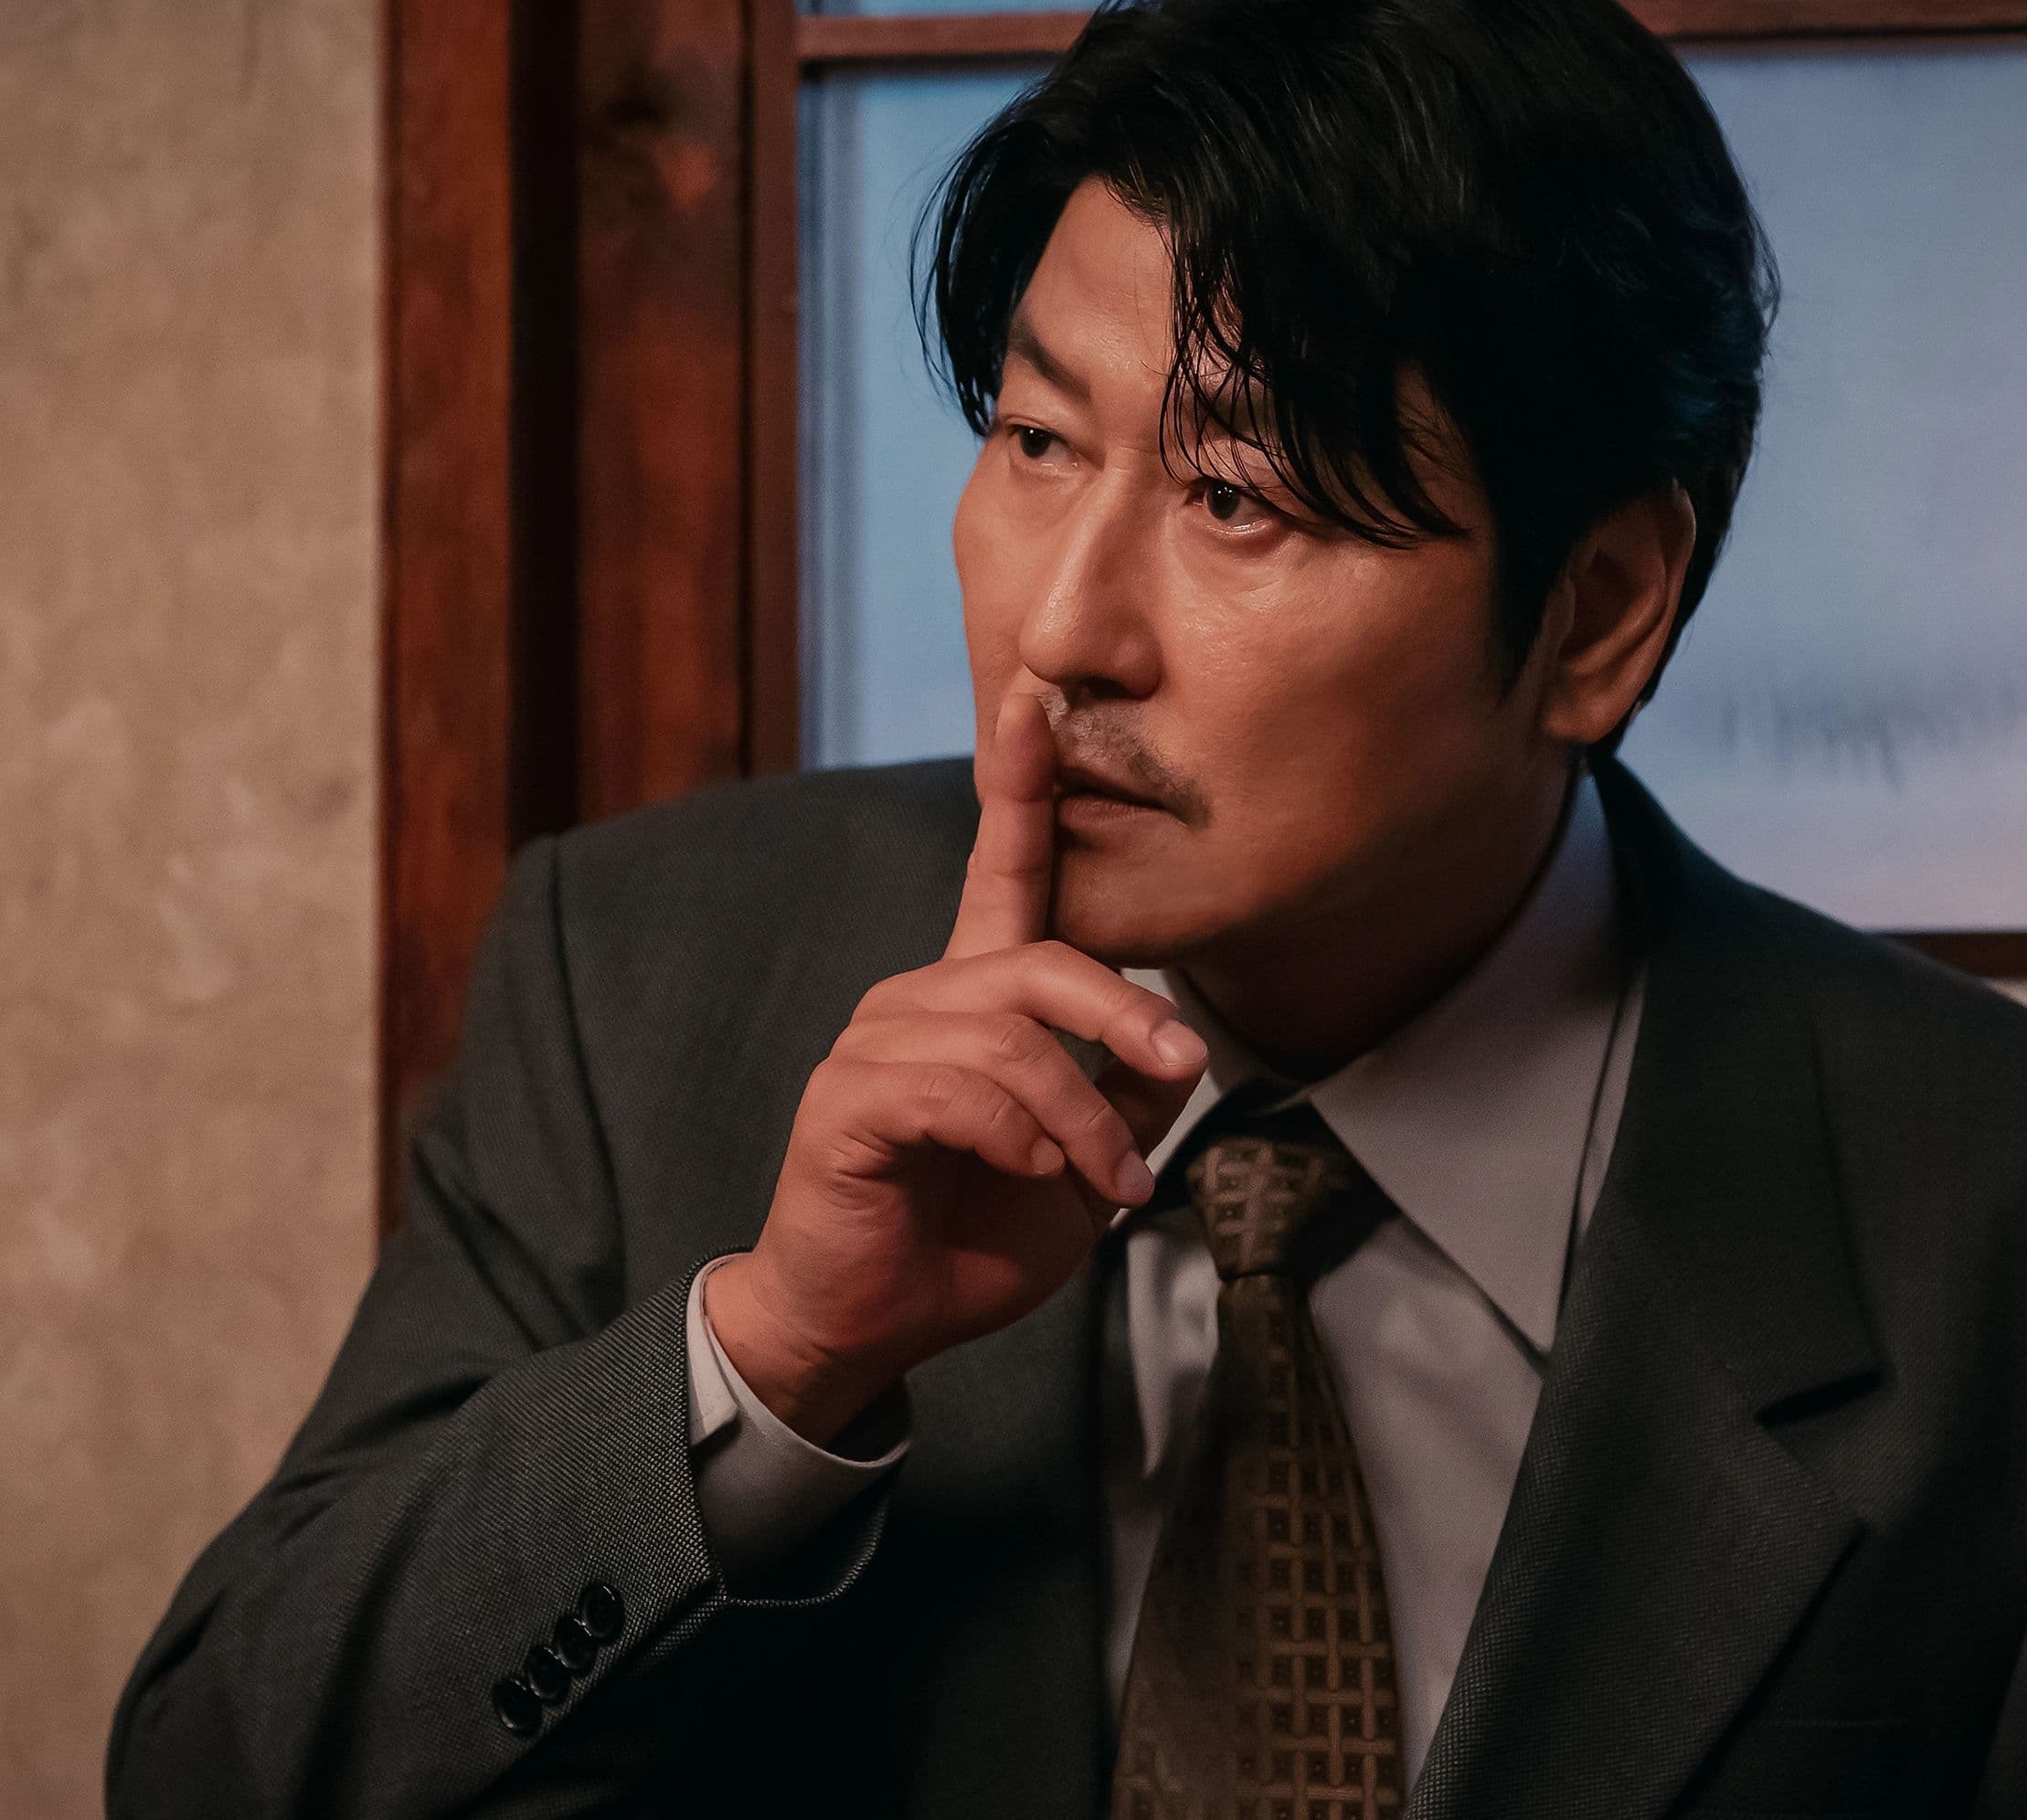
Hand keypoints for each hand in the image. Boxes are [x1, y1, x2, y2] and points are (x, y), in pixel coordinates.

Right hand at [706, 690, 1208, 1443]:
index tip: (1035, 702)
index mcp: (974, 1000)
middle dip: (1124, 1015)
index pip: (999, 874)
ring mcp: (874, 1043)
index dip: (1016, 788)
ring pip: (1010, 1040)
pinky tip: (1036, 1174)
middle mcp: (918, 1000)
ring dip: (1083, 1119)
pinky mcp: (846, 1099)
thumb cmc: (968, 1238)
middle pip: (1038, 961)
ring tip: (1109, 1184)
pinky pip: (958, 1091)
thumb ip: (1125, 1097)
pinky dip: (1022, 1136)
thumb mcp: (1083, 1168)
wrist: (872, 1323)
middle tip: (1179, 1071)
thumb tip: (1172, 1045)